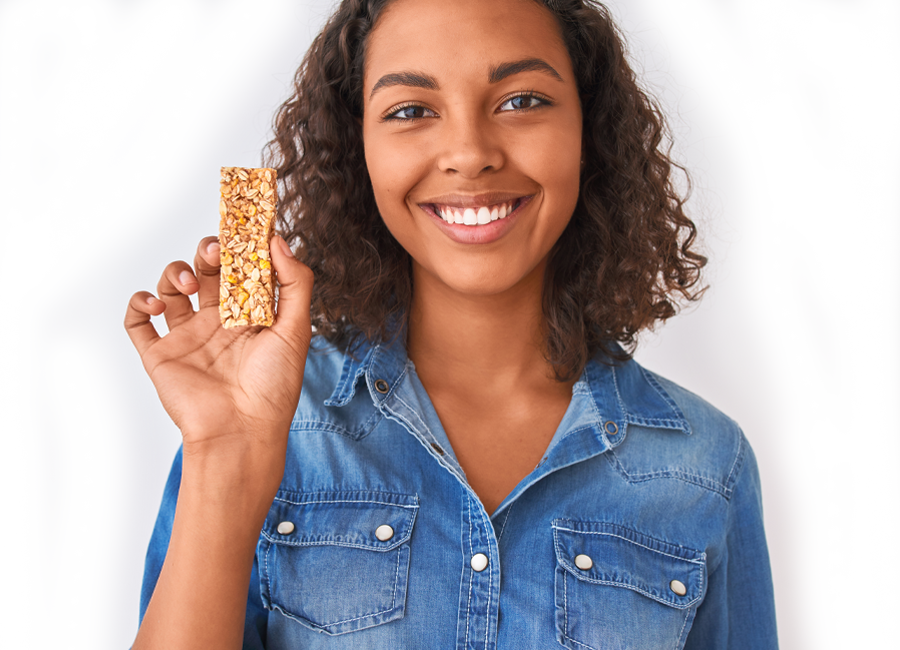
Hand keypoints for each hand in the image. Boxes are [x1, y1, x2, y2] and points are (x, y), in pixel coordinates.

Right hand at [124, 235, 313, 458]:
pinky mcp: (160, 355)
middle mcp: (218, 322)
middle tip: (214, 252)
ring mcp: (188, 337)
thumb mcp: (296, 329)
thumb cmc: (274, 387)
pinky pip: (137, 321)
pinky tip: (157, 304)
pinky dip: (138, 302)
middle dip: (206, 252)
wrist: (241, 431)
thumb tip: (277, 240)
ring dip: (175, 273)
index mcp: (250, 315)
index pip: (240, 268)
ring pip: (171, 288)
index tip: (239, 225)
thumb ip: (293, 283)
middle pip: (205, 270)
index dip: (238, 245)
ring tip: (190, 286)